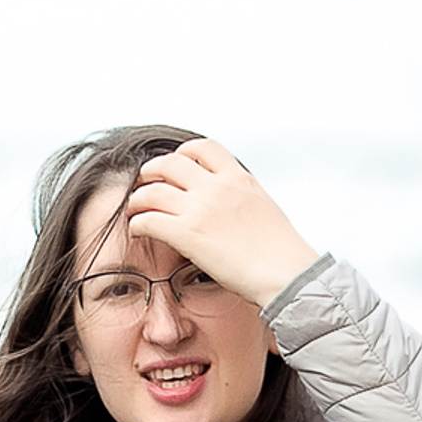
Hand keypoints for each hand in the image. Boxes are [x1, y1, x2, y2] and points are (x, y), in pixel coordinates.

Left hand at [126, 141, 317, 307]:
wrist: (286, 273)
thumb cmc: (281, 252)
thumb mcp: (264, 207)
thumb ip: (243, 197)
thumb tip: (234, 204)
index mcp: (238, 178)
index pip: (203, 147)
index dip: (182, 153)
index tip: (175, 166)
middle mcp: (217, 187)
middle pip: (169, 163)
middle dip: (151, 171)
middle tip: (145, 184)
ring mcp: (201, 209)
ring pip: (151, 190)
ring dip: (137, 198)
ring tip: (135, 209)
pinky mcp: (187, 235)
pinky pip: (147, 219)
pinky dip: (136, 223)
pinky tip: (138, 231)